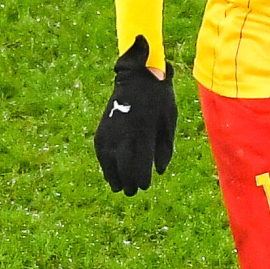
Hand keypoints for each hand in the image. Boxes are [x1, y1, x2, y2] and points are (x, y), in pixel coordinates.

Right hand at [93, 35, 176, 195]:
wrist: (137, 77)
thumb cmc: (159, 100)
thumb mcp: (169, 121)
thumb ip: (165, 148)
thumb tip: (159, 171)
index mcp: (144, 135)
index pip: (140, 166)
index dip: (141, 180)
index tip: (144, 185)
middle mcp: (125, 136)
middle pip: (123, 168)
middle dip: (128, 182)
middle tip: (131, 191)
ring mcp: (111, 133)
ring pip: (109, 163)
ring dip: (113, 177)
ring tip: (118, 187)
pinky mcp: (102, 129)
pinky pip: (101, 152)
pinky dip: (104, 164)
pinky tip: (109, 173)